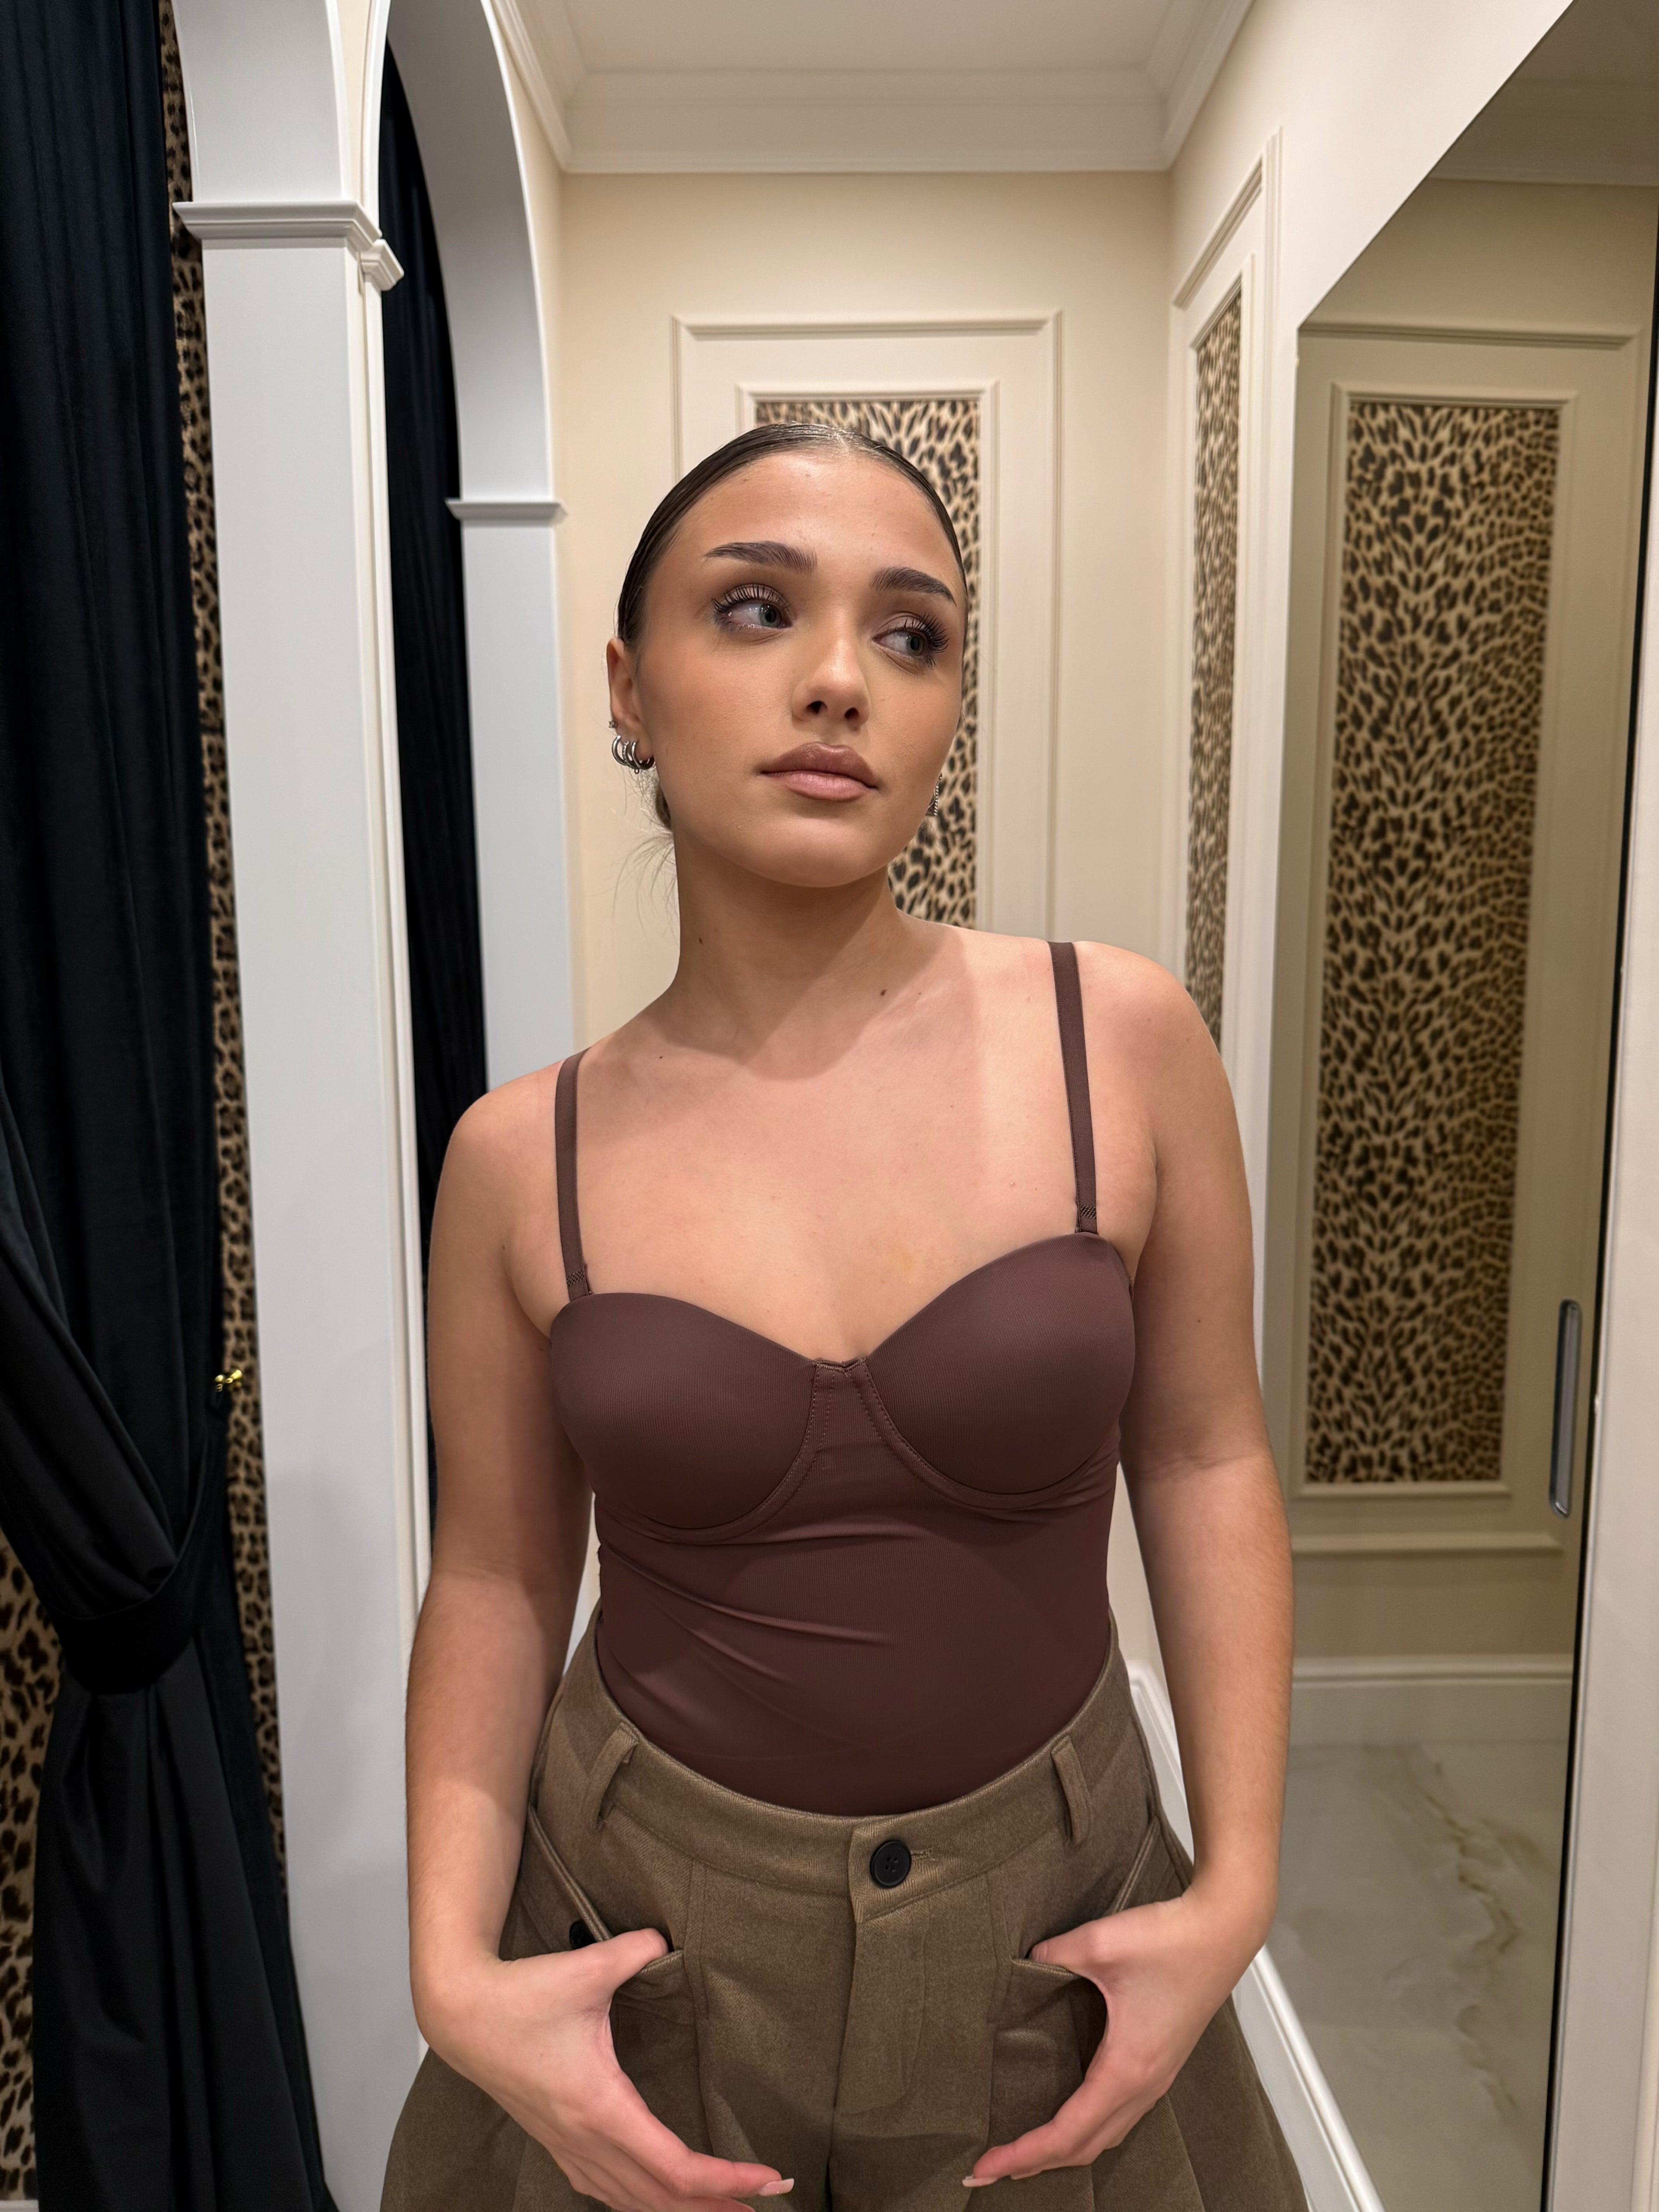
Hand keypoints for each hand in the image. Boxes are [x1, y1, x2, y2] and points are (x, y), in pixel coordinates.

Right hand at [421, 1931, 792, 2210]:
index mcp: (600, 2107)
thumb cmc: (521, 1996)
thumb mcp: (586, 1967)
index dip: (726, 2180)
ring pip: (631, 2201)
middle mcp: (585, 2139)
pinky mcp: (556, 2140)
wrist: (462, 2013)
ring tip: (724, 2209)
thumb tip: (666, 1939)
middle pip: (660, 2198)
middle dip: (715, 2207)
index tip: (769, 2178)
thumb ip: (635, 1951)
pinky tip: (654, 2198)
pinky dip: (640, 2202)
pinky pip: (605, 2190)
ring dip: (679, 2210)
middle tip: (767, 2202)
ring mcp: (567, 2146)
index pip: (676, 2167)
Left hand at [965, 1881, 1263, 2185]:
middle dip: (1036, 2164)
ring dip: (1064, 2151)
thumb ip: (1054, 1956)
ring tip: (1026, 2154)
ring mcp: (1156, 2077)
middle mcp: (1143, 2086)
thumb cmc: (1169, 1942)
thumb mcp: (1099, 1943)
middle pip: (1084, 2147)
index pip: (1066, 2132)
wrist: (1223, 1931)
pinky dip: (1088, 2131)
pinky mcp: (1161, 2063)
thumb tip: (1028, 1962)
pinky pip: (1119, 2115)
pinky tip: (1072, 2118)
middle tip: (990, 2171)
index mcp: (1125, 2069)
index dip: (1024, 2154)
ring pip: (1105, 2135)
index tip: (985, 2168)